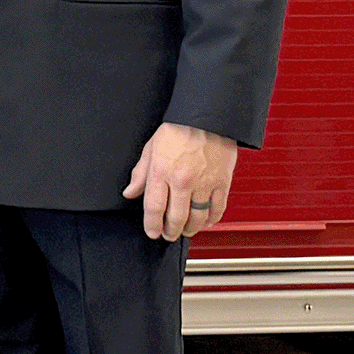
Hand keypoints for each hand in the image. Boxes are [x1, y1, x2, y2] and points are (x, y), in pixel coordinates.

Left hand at [126, 121, 237, 240]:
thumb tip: (130, 192)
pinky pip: (217, 209)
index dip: (152, 226)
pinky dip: (211, 220)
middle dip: (170, 231)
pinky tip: (205, 222)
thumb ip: (140, 174)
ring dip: (190, 229)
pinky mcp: (222, 183)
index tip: (152, 232)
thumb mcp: (151, 149)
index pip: (154, 208)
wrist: (207, 119)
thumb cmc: (178, 130)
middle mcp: (183, 181)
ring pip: (197, 218)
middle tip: (168, 234)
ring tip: (185, 231)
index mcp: (162, 172)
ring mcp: (204, 184)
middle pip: (176, 218)